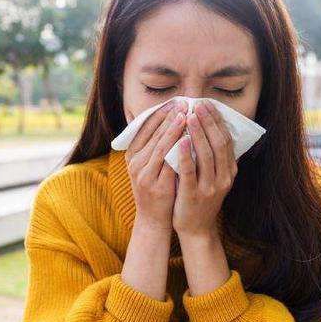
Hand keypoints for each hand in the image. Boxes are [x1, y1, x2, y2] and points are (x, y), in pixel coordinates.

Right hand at [125, 99, 187, 230]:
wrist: (153, 219)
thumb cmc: (156, 187)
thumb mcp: (149, 164)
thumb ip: (156, 145)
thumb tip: (170, 119)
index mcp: (132, 155)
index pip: (145, 128)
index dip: (160, 114)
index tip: (174, 102)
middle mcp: (135, 164)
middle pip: (153, 135)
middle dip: (170, 118)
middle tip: (184, 103)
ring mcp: (144, 175)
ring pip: (160, 147)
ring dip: (174, 130)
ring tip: (186, 116)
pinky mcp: (157, 186)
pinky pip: (169, 164)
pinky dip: (179, 150)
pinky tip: (189, 140)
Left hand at [172, 99, 237, 236]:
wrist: (196, 229)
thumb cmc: (200, 198)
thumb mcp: (213, 177)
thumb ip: (213, 157)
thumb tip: (207, 128)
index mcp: (229, 171)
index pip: (226, 140)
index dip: (217, 121)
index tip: (207, 104)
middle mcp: (223, 178)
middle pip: (218, 144)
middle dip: (208, 122)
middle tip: (198, 105)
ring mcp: (210, 187)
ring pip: (206, 155)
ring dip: (198, 134)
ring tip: (189, 117)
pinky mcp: (193, 195)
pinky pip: (190, 172)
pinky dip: (186, 155)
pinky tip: (180, 141)